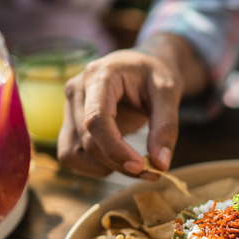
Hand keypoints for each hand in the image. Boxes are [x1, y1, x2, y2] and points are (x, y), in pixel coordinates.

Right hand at [58, 48, 182, 177]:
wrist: (144, 67)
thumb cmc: (155, 74)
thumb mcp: (169, 93)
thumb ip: (166, 127)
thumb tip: (160, 164)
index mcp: (99, 76)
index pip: (95, 120)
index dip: (115, 149)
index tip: (141, 166)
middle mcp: (76, 91)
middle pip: (87, 141)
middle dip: (119, 163)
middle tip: (152, 171)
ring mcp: (69, 108)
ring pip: (73, 153)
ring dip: (104, 167)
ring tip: (134, 163)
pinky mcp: (70, 123)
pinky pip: (72, 155)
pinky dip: (95, 165)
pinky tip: (119, 158)